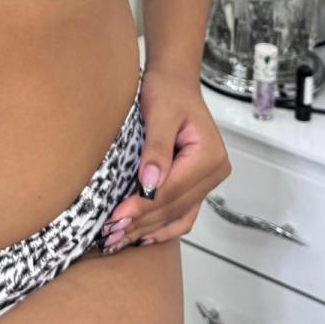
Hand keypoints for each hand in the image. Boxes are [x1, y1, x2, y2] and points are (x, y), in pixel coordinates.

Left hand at [101, 64, 228, 252]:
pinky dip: (163, 228)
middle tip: (110, 235)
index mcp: (209, 157)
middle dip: (141, 222)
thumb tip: (149, 185)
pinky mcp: (196, 185)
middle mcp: (214, 173)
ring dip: (148, 230)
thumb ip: (156, 149)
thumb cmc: (168, 91)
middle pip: (174, 207)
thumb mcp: (160, 113)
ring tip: (119, 241)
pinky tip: (141, 237)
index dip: (143, 206)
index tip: (115, 217)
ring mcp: (207, 182)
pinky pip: (182, 214)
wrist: (175, 82)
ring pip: (177, 216)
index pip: (172, 190)